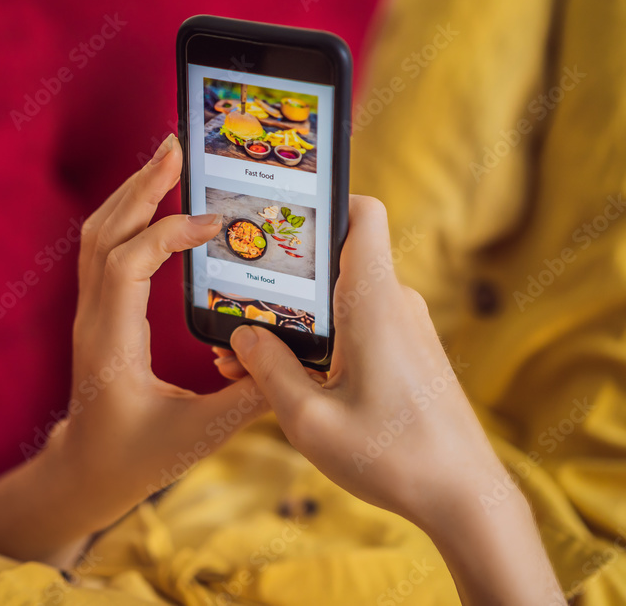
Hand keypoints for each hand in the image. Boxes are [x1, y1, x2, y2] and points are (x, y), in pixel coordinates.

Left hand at [45, 133, 267, 531]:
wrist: (85, 469)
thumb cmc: (136, 458)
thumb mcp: (198, 435)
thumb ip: (247, 398)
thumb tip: (292, 361)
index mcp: (112, 344)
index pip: (128, 266)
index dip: (168, 234)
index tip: (215, 223)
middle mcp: (93, 319)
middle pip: (104, 233)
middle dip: (141, 185)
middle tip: (176, 146)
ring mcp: (89, 312)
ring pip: (97, 235)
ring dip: (131, 192)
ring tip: (168, 160)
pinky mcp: (96, 312)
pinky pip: (103, 249)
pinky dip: (127, 215)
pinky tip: (154, 201)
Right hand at [215, 195, 562, 604]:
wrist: (465, 498)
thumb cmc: (392, 457)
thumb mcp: (309, 419)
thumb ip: (269, 370)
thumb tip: (242, 337)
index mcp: (373, 301)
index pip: (362, 214)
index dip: (324, 202)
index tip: (279, 221)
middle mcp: (395, 303)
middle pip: (334, 264)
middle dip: (282, 284)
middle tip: (236, 313)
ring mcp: (406, 329)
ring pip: (341, 303)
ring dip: (297, 323)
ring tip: (250, 359)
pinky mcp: (409, 354)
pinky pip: (358, 330)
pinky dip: (322, 344)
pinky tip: (289, 379)